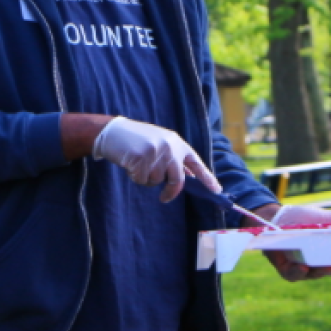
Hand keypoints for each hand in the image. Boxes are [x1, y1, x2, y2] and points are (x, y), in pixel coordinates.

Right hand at [92, 117, 218, 202]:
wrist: (114, 131)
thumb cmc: (138, 140)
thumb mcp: (161, 144)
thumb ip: (174, 159)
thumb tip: (188, 178)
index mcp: (177, 143)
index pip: (196, 163)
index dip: (207, 178)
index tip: (217, 191)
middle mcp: (169, 146)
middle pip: (177, 179)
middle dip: (171, 192)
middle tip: (164, 198)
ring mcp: (156, 151)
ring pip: (157, 181)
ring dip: (147, 179)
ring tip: (139, 164)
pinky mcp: (141, 158)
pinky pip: (142, 180)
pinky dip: (136, 177)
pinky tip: (130, 164)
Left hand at [259, 204, 330, 281]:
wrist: (274, 218)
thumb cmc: (302, 220)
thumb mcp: (326, 216)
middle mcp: (320, 264)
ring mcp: (304, 268)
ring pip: (317, 274)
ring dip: (326, 272)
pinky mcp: (287, 270)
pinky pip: (294, 275)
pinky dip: (300, 272)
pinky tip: (306, 267)